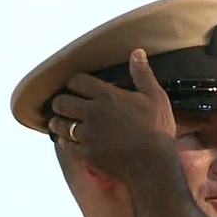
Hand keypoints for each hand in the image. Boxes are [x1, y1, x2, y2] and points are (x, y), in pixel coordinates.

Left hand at [49, 49, 175, 180]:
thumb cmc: (157, 129)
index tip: (78, 88)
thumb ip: (143, 75)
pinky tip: (70, 142)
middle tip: (66, 106)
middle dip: (61, 103)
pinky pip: (66, 146)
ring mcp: (88, 134)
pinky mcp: (86, 153)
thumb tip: (137, 52)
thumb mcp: (155, 98)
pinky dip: (66, 143)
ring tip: (63, 124)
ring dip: (59, 123)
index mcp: (108, 96)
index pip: (77, 81)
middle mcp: (93, 113)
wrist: (154, 163)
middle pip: (61, 102)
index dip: (75, 83)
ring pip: (59, 124)